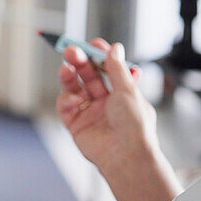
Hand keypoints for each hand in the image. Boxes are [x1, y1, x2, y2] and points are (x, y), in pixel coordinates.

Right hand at [55, 39, 152, 174]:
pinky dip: (67, 99)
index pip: (107, 69)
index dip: (99, 55)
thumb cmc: (135, 127)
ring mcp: (90, 112)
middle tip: (72, 50)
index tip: (93, 43)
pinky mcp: (76, 124)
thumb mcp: (128, 90)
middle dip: (80, 62)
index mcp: (121, 93)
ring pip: (74, 88)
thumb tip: (114, 48)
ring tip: (66, 67)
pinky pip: (66, 106)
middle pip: (88, 75)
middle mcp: (105, 102)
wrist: (126, 156)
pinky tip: (74, 99)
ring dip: (69, 75)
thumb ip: (117, 69)